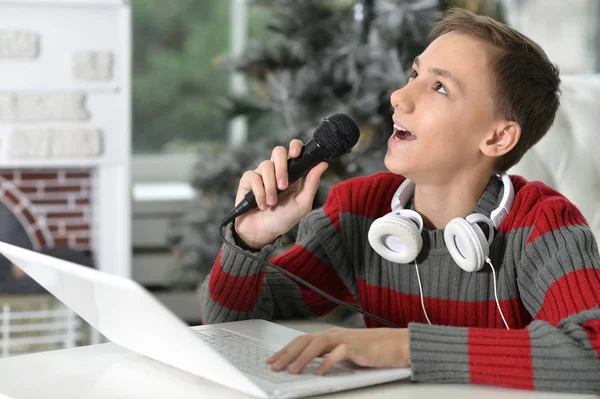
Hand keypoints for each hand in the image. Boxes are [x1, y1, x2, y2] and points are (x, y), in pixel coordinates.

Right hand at [234, 139, 328, 248]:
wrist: (261, 233)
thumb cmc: (283, 219)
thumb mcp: (302, 204)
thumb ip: (312, 184)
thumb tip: (323, 164)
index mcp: (293, 174)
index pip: (294, 150)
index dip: (295, 146)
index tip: (296, 154)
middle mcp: (276, 171)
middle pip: (278, 151)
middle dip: (281, 168)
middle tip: (283, 186)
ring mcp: (261, 174)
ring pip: (266, 165)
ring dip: (270, 187)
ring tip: (271, 204)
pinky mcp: (248, 180)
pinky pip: (253, 177)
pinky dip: (258, 193)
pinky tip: (261, 205)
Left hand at [267, 327, 409, 374]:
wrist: (399, 345)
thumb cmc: (375, 350)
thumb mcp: (347, 352)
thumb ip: (330, 356)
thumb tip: (309, 366)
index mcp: (331, 336)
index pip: (303, 340)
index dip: (286, 350)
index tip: (273, 360)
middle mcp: (335, 335)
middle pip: (305, 340)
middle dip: (287, 353)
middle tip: (274, 366)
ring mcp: (346, 340)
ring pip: (318, 344)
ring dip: (302, 358)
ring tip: (292, 370)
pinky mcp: (358, 348)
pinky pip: (339, 353)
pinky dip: (327, 362)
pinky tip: (319, 372)